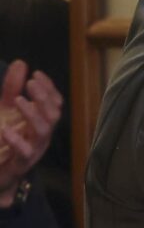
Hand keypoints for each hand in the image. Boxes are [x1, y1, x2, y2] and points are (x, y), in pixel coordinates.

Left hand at [0, 61, 62, 206]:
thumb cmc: (2, 140)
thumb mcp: (5, 110)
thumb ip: (11, 88)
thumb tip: (21, 63)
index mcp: (41, 123)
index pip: (54, 104)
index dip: (49, 89)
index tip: (36, 74)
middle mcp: (42, 136)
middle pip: (53, 115)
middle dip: (44, 98)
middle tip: (31, 83)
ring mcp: (34, 150)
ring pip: (43, 131)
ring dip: (33, 114)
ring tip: (19, 100)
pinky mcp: (20, 164)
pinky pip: (23, 152)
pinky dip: (16, 140)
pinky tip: (6, 129)